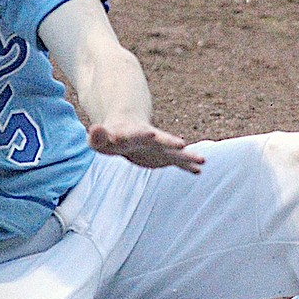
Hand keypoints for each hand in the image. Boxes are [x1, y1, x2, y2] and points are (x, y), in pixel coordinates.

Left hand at [89, 121, 204, 172]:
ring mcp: (159, 147)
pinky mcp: (164, 157)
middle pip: (161, 139)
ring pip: (175, 152)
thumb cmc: (110, 137)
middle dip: (169, 141)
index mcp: (133, 133)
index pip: (136, 134)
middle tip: (182, 143)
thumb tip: (95, 128)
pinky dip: (188, 165)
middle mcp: (150, 138)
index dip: (141, 135)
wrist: (125, 131)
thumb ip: (97, 136)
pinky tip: (199, 170)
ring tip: (203, 160)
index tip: (151, 134)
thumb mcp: (99, 140)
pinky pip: (178, 162)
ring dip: (188, 156)